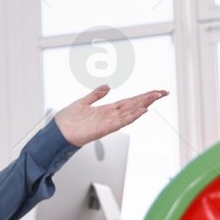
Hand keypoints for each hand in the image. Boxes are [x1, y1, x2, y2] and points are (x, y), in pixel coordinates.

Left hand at [53, 85, 168, 146]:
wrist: (56, 132)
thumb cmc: (67, 121)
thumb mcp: (83, 102)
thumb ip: (96, 95)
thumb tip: (107, 86)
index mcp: (107, 109)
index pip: (130, 101)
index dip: (143, 96)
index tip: (157, 91)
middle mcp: (110, 116)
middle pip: (133, 105)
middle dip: (148, 99)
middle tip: (163, 93)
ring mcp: (107, 123)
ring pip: (130, 113)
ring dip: (143, 105)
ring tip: (155, 98)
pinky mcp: (103, 129)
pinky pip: (120, 123)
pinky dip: (131, 117)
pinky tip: (141, 111)